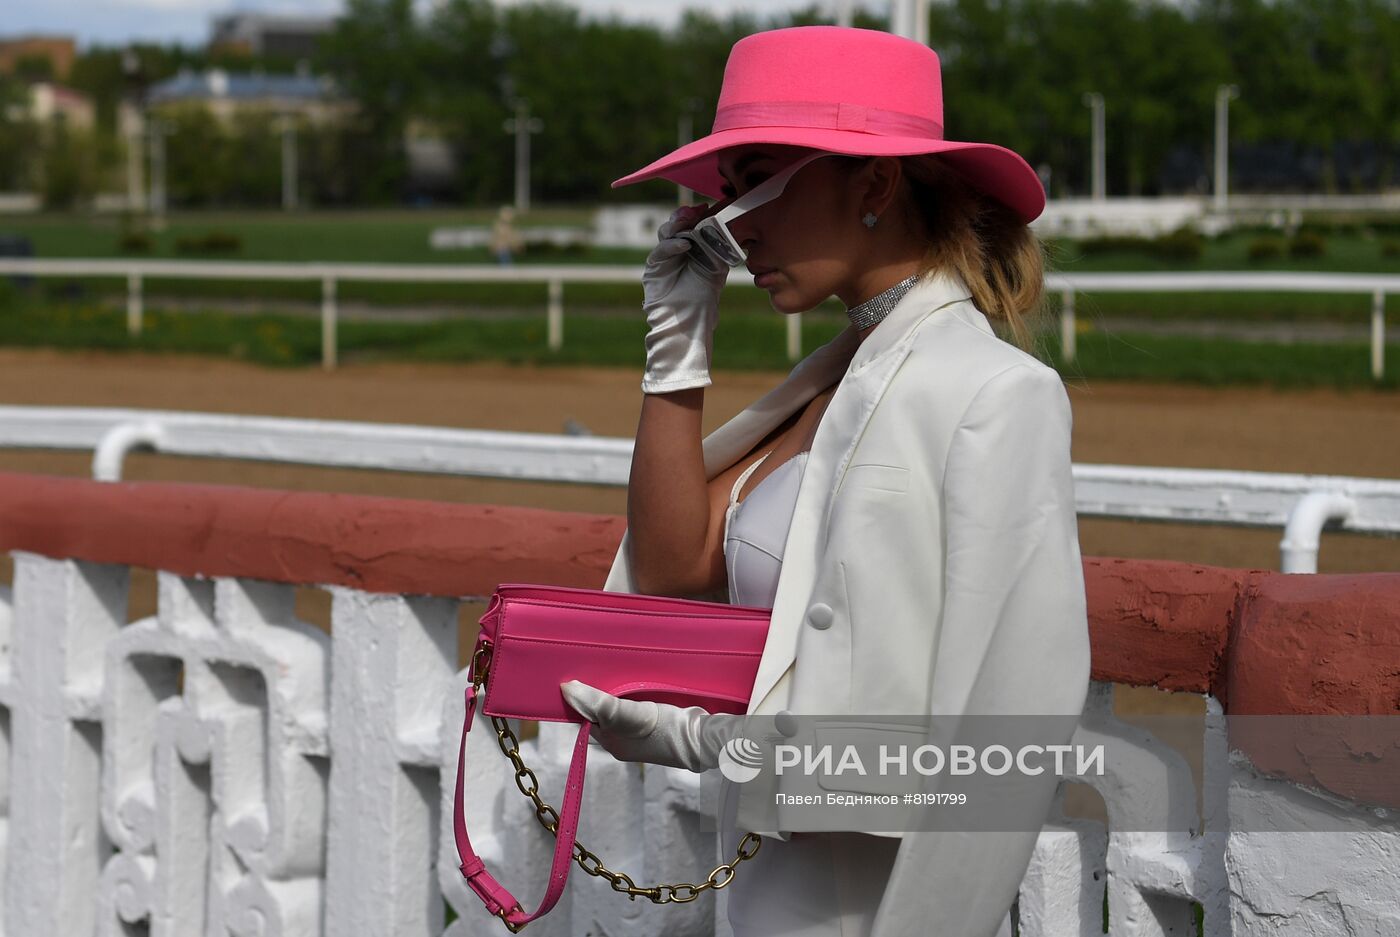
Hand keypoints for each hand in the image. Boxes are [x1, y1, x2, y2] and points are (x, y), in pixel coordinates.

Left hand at [559, 679, 743, 772]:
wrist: (705, 737)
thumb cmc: (665, 730)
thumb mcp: (628, 715)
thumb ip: (599, 704)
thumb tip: (567, 689)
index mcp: (612, 743)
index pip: (587, 717)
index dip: (582, 698)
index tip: (577, 674)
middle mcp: (624, 739)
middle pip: (603, 710)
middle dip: (599, 690)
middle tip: (595, 664)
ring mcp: (642, 730)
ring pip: (621, 704)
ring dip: (618, 687)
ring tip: (613, 663)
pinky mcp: (659, 719)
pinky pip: (638, 702)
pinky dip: (635, 688)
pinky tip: (636, 673)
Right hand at [639, 203, 731, 393]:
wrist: (689, 322)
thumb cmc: (704, 298)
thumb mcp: (716, 267)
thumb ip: (719, 246)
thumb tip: (727, 224)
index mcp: (690, 247)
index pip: (690, 224)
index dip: (696, 214)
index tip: (708, 206)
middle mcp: (675, 250)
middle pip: (676, 224)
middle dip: (686, 215)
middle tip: (698, 209)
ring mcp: (663, 258)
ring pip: (666, 233)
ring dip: (678, 225)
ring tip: (690, 221)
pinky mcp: (654, 269)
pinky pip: (661, 252)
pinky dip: (672, 245)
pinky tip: (684, 244)